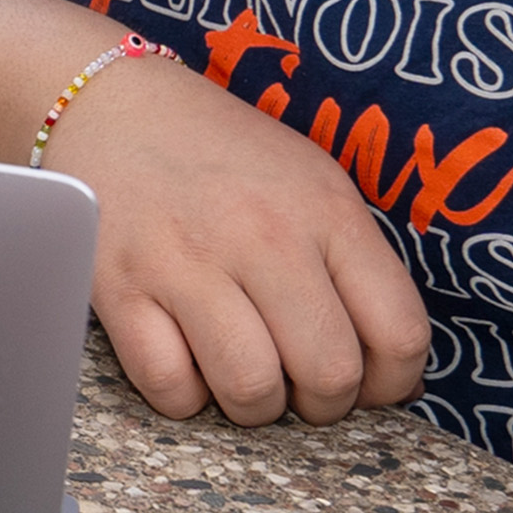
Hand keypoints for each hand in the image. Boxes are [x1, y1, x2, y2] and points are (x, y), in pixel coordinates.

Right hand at [45, 46, 429, 426]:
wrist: (113, 104)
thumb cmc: (224, 155)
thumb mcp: (313, 183)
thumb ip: (359, 268)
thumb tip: (398, 377)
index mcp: (326, 210)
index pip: (399, 332)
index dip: (393, 382)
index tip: (370, 384)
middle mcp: (263, 235)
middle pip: (329, 375)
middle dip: (323, 406)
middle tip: (302, 388)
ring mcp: (187, 262)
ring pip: (251, 390)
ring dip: (255, 408)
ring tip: (247, 380)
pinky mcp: (120, 288)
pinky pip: (171, 386)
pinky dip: (185, 397)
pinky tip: (189, 364)